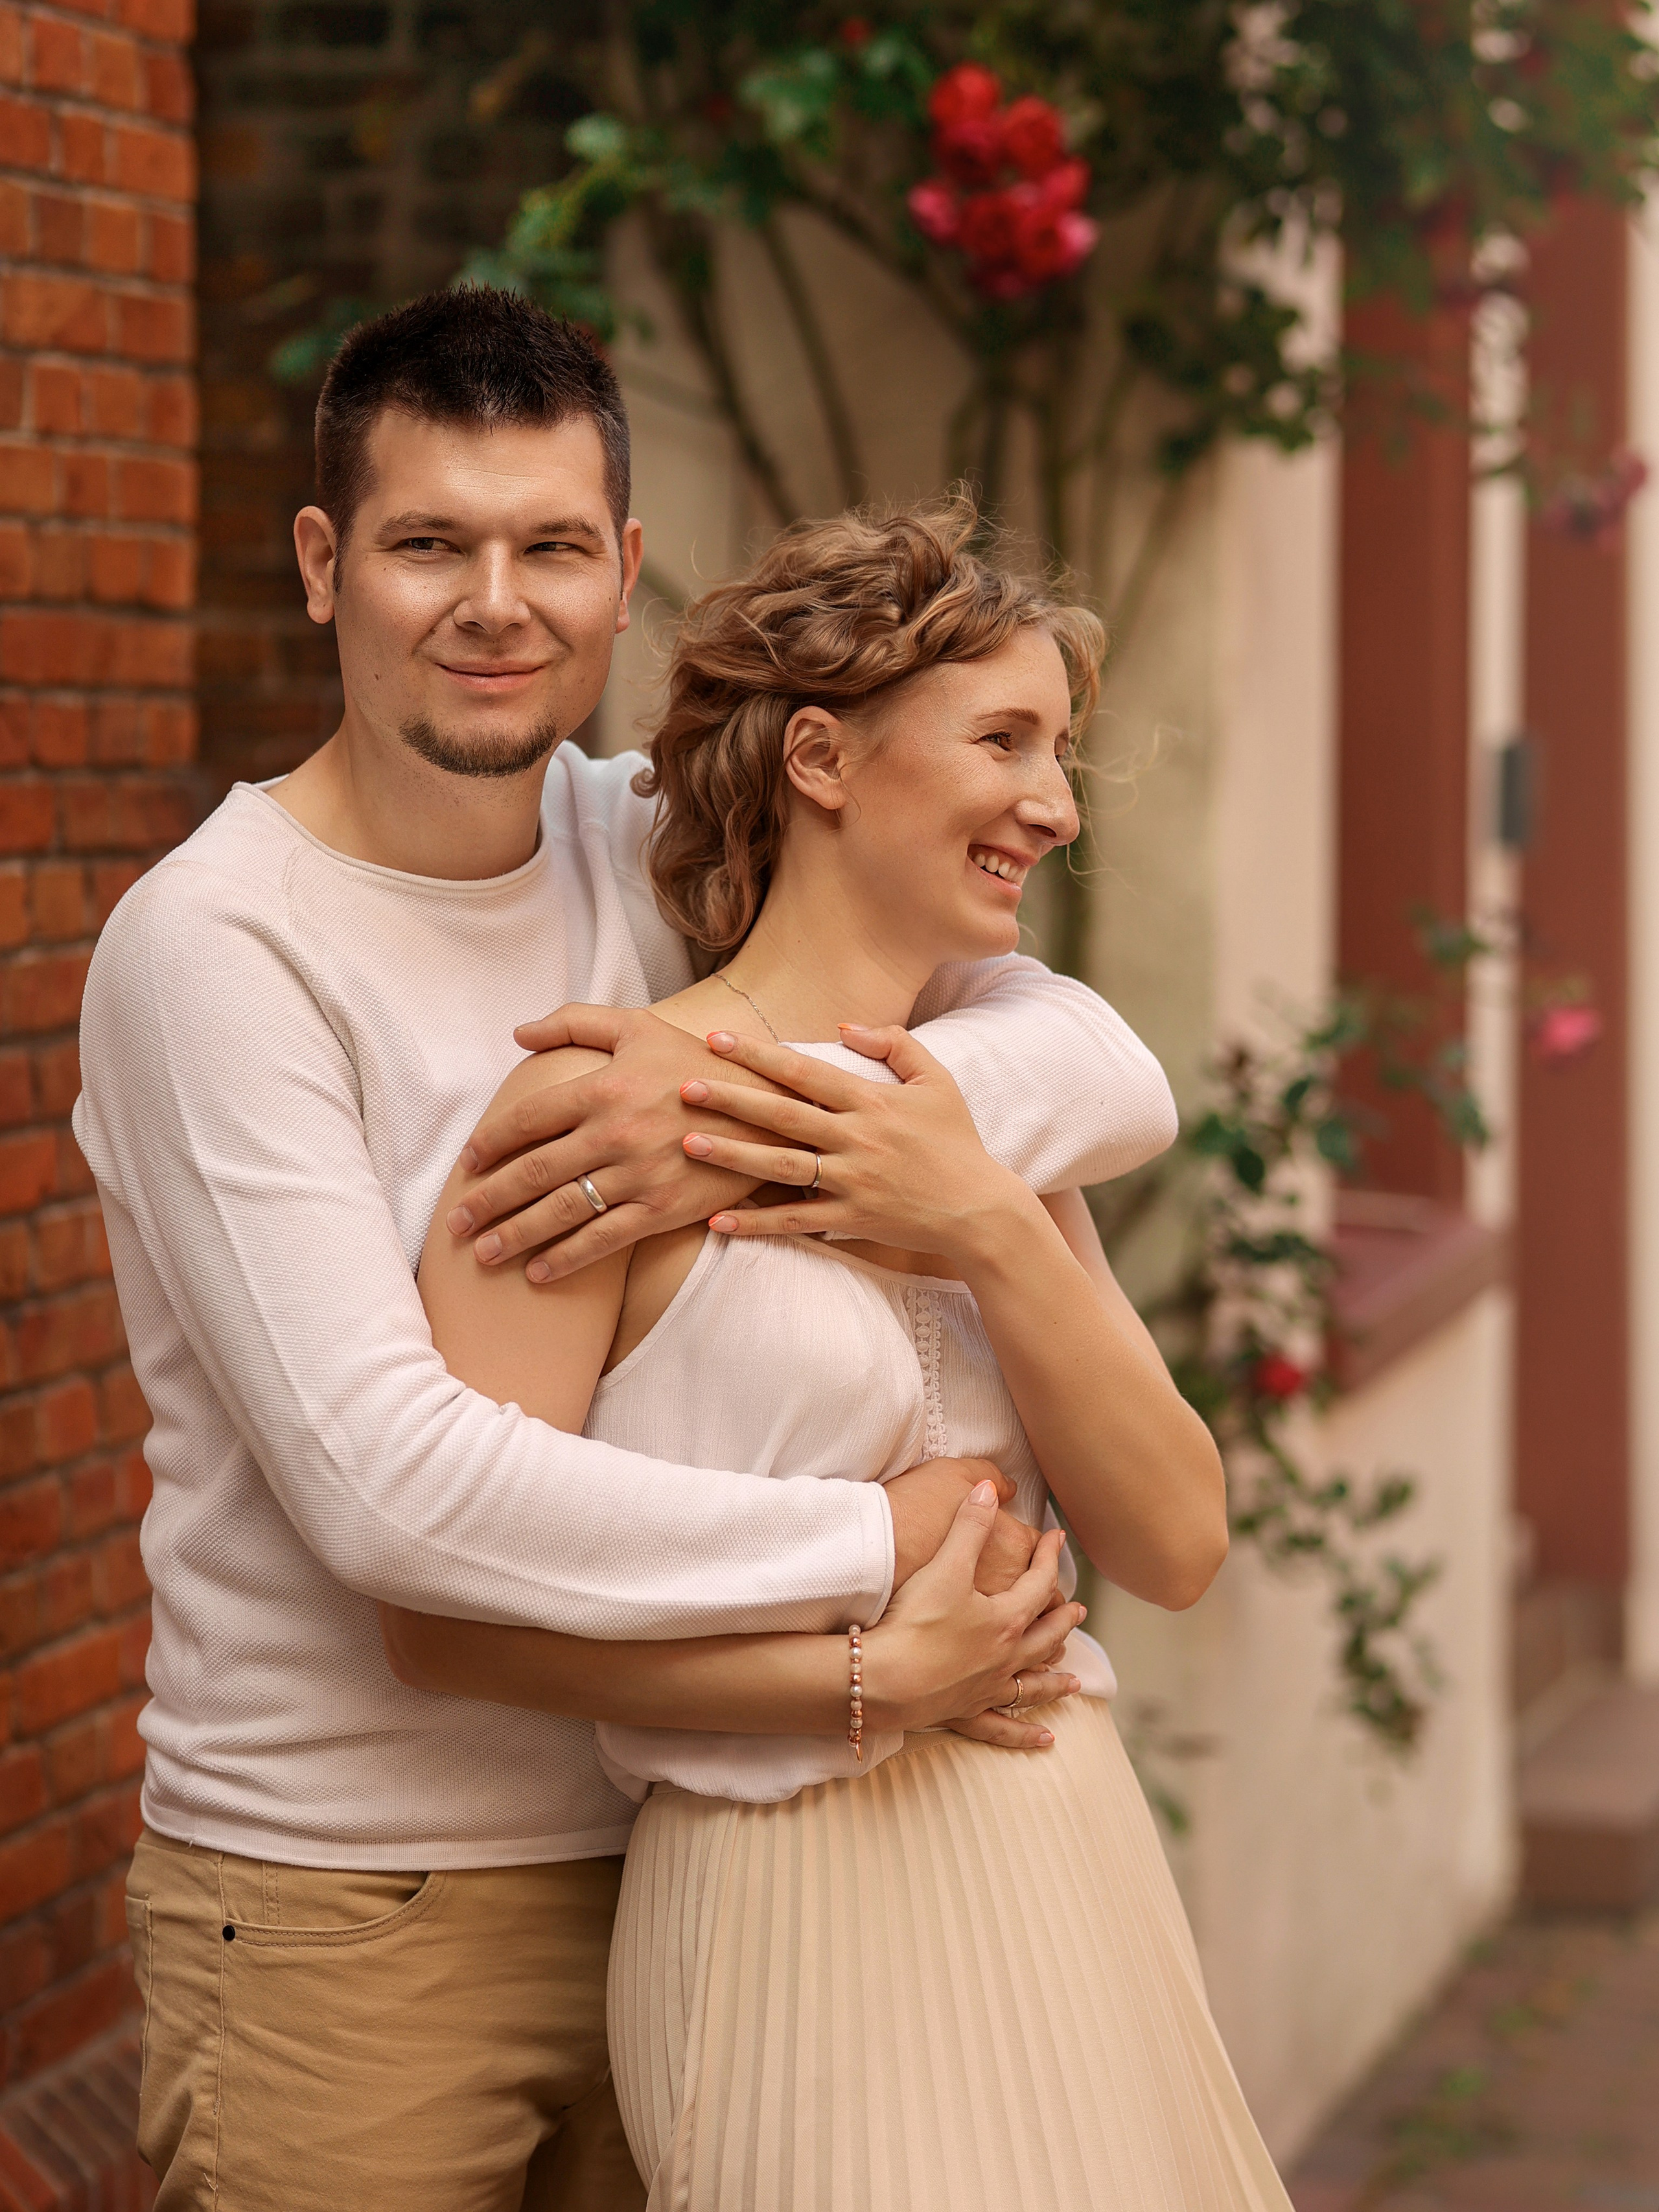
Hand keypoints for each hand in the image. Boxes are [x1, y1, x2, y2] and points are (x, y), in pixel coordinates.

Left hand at [444, 1006, 778, 1279]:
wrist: (767, 1108)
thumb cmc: (696, 1062)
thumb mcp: (639, 1026)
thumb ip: (575, 1022)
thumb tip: (519, 1033)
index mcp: (604, 1087)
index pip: (529, 1120)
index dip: (491, 1144)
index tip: (467, 1165)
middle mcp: (614, 1133)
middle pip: (534, 1172)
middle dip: (488, 1201)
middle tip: (455, 1223)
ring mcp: (638, 1175)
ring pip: (561, 1211)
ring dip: (516, 1236)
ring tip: (483, 1254)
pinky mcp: (662, 1209)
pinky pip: (604, 1240)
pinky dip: (567, 1260)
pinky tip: (537, 1274)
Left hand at [678, 1024, 1040, 1266]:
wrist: (981, 1209)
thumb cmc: (957, 1142)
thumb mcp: (937, 1082)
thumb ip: (896, 1045)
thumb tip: (846, 1026)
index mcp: (873, 1101)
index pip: (805, 1071)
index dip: (760, 1055)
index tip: (717, 1039)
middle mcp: (858, 1139)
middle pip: (783, 1115)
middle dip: (731, 1099)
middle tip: (684, 1086)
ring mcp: (853, 1181)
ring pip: (781, 1166)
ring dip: (732, 1155)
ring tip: (688, 1143)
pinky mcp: (852, 1218)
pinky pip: (796, 1220)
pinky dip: (756, 1224)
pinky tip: (716, 1223)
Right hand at [861, 1480, 1085, 1739]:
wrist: (885, 1679)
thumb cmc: (916, 1622)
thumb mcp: (945, 1565)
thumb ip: (969, 1525)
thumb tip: (989, 1487)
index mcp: (1006, 1619)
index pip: (1039, 1583)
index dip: (1049, 1558)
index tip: (1057, 1539)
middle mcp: (1006, 1656)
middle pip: (1045, 1636)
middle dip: (1063, 1620)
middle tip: (1079, 1610)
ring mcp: (988, 1688)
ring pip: (1033, 1684)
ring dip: (1055, 1680)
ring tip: (1075, 1681)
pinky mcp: (966, 1711)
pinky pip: (1004, 1727)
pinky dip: (1025, 1735)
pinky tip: (1045, 1741)